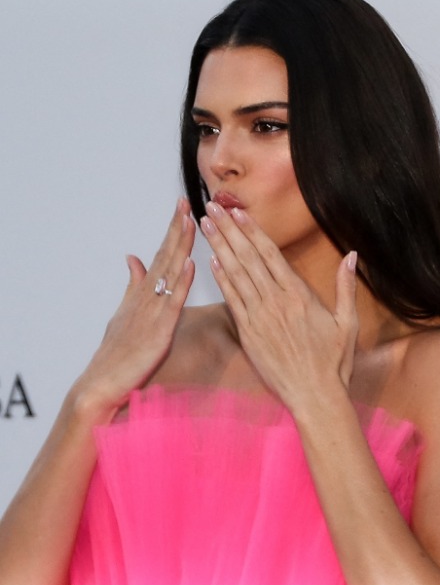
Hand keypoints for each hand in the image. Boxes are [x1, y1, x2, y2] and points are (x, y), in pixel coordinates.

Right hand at [73, 199, 196, 416]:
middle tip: (187, 201)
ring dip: (181, 246)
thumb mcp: (126, 312)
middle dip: (177, 229)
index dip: (173, 231)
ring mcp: (151, 311)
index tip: (183, 207)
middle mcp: (146, 296)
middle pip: (164, 256)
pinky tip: (191, 264)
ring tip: (190, 222)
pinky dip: (182, 282)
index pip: (161, 255)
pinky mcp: (158, 330)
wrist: (103, 383)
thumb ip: (133, 284)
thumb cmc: (119, 350)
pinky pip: (172, 302)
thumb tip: (132, 257)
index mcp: (143, 292)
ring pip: (169, 273)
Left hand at [200, 202, 357, 409]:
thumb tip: (352, 256)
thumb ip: (346, 287)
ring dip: (219, 248)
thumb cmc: (335, 362)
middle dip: (229, 231)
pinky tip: (211, 262)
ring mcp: (260, 318)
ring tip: (206, 226)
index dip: (253, 231)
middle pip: (248, 258)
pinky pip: (232, 301)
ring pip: (235, 275)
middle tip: (212, 207)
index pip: (271, 255)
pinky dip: (221, 280)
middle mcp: (277, 302)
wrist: (315, 395)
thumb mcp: (349, 322)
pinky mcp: (249, 334)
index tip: (239, 212)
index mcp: (300, 296)